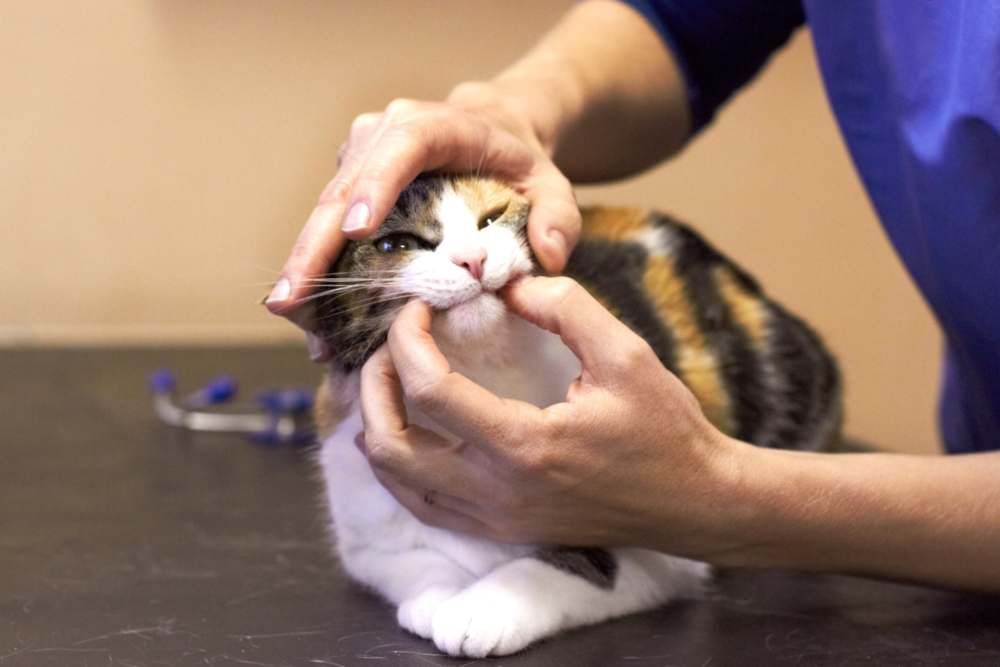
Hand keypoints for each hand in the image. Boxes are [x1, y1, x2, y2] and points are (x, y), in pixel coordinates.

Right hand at [264, 85, 581, 360]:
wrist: (494, 130)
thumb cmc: (521, 162)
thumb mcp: (554, 185)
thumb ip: (560, 218)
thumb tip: (550, 259)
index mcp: (438, 125)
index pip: (402, 148)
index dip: (375, 187)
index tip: (355, 230)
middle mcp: (386, 132)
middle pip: (343, 189)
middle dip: (313, 246)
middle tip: (289, 300)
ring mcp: (361, 155)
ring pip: (325, 210)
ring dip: (305, 264)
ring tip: (292, 319)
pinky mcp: (351, 180)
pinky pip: (329, 224)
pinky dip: (319, 267)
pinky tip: (310, 316)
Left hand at [356, 276, 746, 556]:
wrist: (694, 504)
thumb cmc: (664, 429)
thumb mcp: (625, 354)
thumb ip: (563, 307)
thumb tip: (507, 284)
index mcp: (524, 445)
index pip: (429, 389)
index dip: (407, 338)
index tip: (418, 306)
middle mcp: (496, 493)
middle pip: (388, 444)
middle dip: (373, 383)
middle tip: (390, 343)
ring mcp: (494, 520)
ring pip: (395, 482)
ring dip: (379, 424)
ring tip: (395, 380)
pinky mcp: (500, 531)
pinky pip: (422, 504)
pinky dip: (401, 464)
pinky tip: (416, 428)